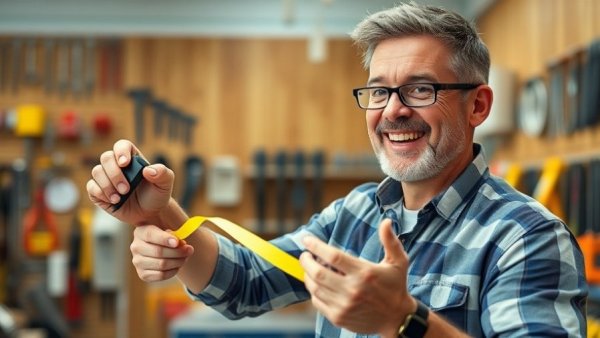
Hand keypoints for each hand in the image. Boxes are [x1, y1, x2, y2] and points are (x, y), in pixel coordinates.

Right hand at [86, 139, 174, 225]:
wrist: (150, 214)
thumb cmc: (157, 195)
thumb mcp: (165, 183)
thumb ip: (162, 173)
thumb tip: (148, 170)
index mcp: (132, 158)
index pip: (121, 145)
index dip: (121, 151)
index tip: (125, 164)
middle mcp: (117, 165)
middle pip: (106, 157)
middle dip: (114, 173)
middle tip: (126, 189)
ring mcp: (106, 178)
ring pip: (96, 171)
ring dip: (107, 185)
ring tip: (120, 197)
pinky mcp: (98, 191)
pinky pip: (91, 186)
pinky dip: (100, 193)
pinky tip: (113, 201)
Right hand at [130, 224, 194, 281]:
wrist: (159, 249)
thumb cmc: (166, 238)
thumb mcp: (169, 232)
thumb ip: (174, 235)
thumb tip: (180, 244)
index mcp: (141, 232)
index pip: (151, 235)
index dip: (165, 239)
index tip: (178, 242)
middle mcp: (136, 247)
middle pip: (158, 251)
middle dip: (177, 252)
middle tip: (190, 250)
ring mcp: (137, 262)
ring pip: (161, 264)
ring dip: (178, 261)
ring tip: (185, 257)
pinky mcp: (143, 274)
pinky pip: (161, 275)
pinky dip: (173, 271)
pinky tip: (178, 265)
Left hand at [299, 219, 415, 336]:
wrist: (397, 318)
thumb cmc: (396, 286)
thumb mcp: (398, 261)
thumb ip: (390, 241)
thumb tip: (386, 221)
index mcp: (364, 273)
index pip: (333, 256)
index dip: (316, 246)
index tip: (307, 239)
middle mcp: (353, 289)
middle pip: (318, 272)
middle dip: (306, 261)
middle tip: (304, 255)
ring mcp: (344, 305)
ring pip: (315, 287)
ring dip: (307, 275)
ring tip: (309, 268)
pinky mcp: (339, 318)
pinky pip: (317, 302)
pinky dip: (313, 291)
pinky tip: (317, 285)